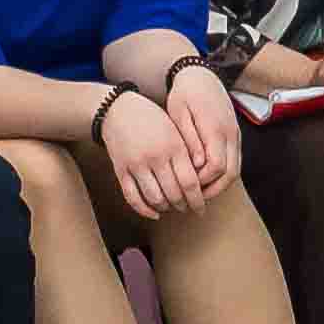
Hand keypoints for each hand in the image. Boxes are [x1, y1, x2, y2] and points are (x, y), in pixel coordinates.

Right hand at [96, 90, 201, 218]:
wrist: (119, 110)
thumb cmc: (153, 121)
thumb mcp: (176, 132)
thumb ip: (189, 155)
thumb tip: (204, 183)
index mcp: (174, 147)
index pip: (190, 182)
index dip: (197, 200)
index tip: (201, 209)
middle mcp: (156, 157)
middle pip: (174, 194)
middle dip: (183, 206)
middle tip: (188, 209)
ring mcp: (136, 164)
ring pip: (155, 198)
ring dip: (166, 208)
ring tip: (172, 207)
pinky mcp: (121, 170)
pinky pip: (133, 197)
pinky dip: (145, 210)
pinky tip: (154, 213)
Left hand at [163, 67, 241, 195]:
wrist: (201, 75)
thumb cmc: (185, 94)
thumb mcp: (179, 113)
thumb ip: (189, 139)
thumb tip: (197, 164)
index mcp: (215, 129)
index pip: (215, 166)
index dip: (201, 182)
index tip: (185, 187)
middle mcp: (230, 134)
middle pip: (230, 173)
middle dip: (213, 190)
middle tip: (194, 200)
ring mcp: (235, 135)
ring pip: (235, 170)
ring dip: (219, 185)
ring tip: (200, 193)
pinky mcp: (235, 135)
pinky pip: (234, 161)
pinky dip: (223, 175)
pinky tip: (206, 179)